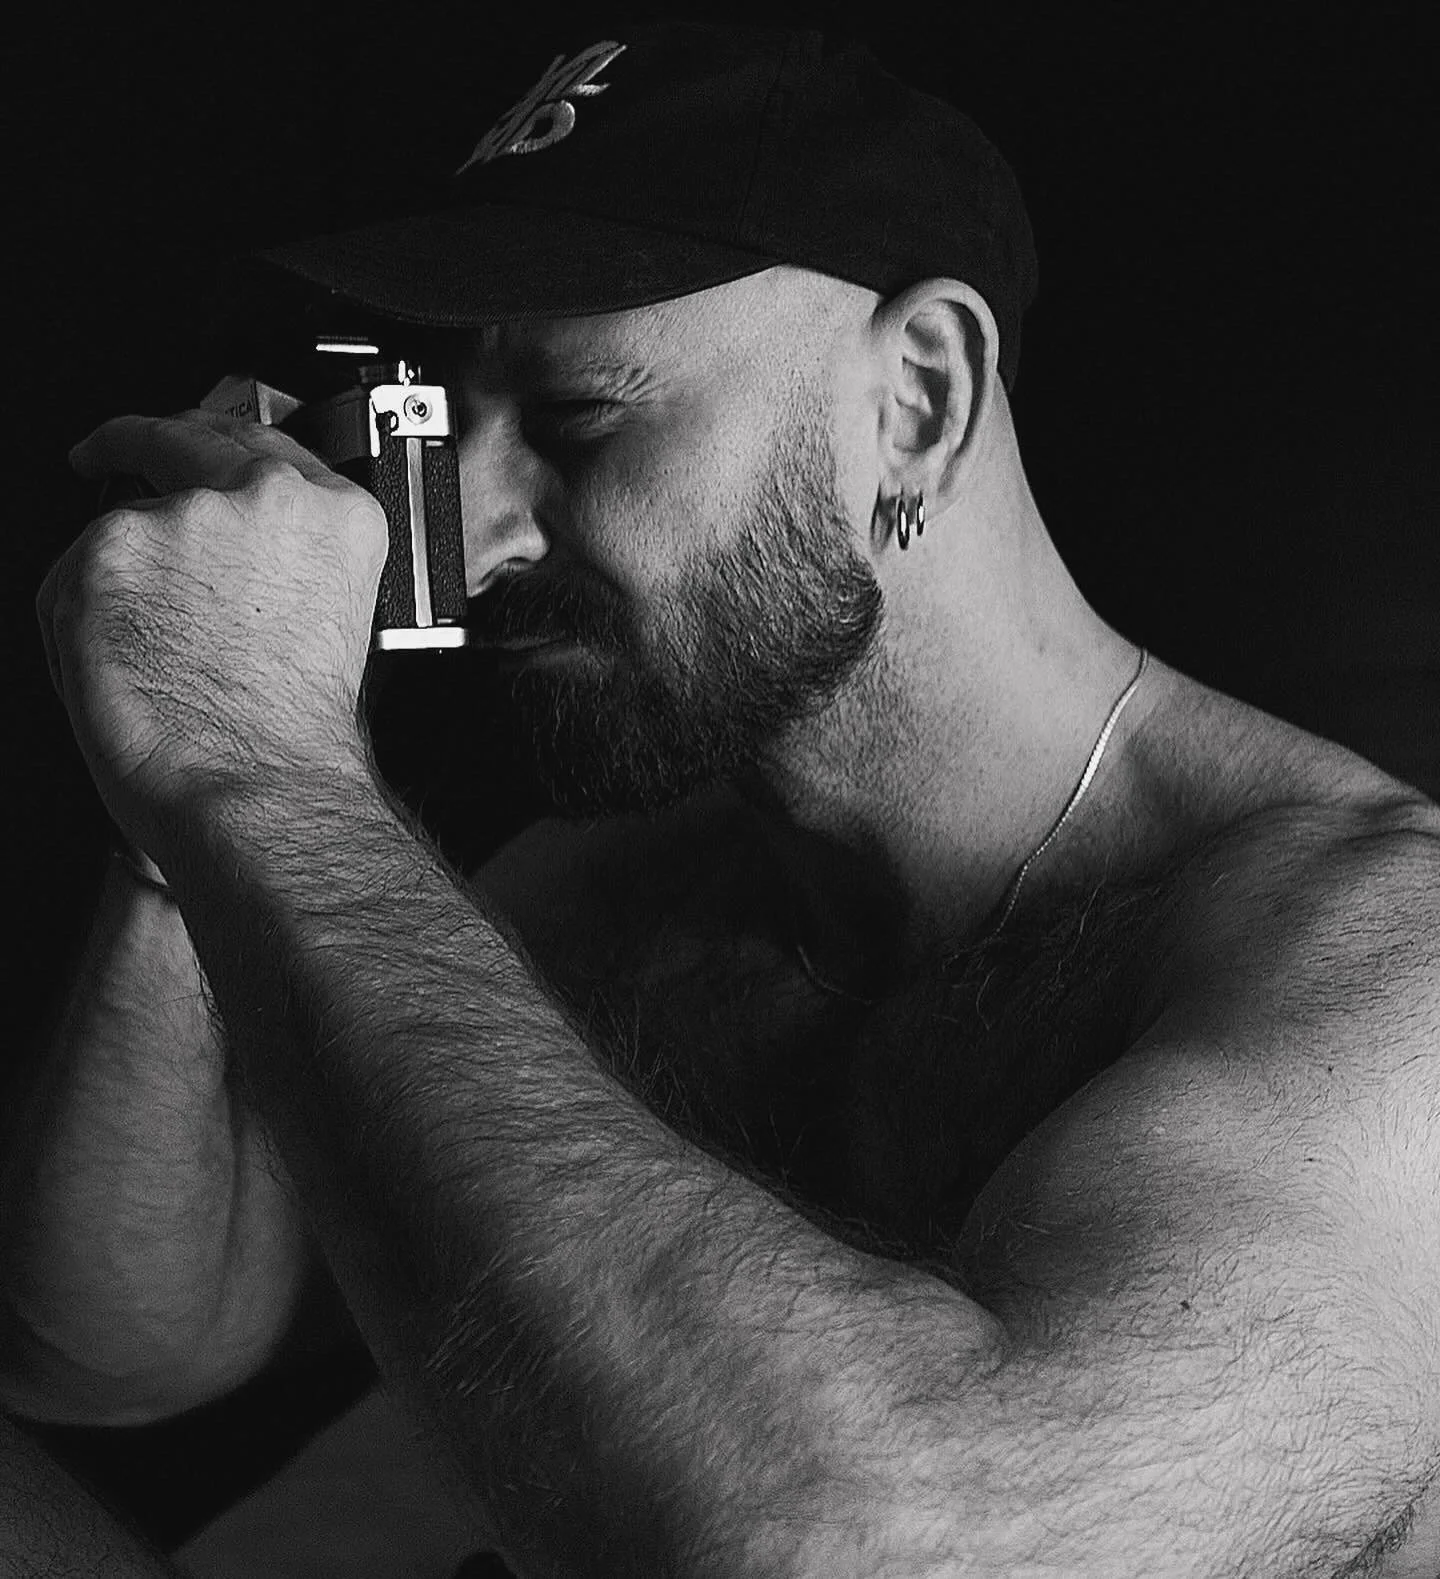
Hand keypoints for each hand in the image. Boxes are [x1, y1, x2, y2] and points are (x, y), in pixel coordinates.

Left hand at [36, 410, 387, 861]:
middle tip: (106, 454)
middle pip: (185, 440)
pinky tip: (121, 669)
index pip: (268, 445)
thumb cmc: (293, 732)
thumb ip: (281, 560)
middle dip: (139, 442)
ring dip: (122, 581)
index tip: (185, 435)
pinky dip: (79, 621)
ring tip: (153, 665)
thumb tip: (218, 559)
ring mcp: (184, 517)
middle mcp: (263, 498)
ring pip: (125, 524)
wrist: (257, 781)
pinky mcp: (111, 550)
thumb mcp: (327, 618)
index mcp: (334, 518)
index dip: (216, 437)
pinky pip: (71, 574)